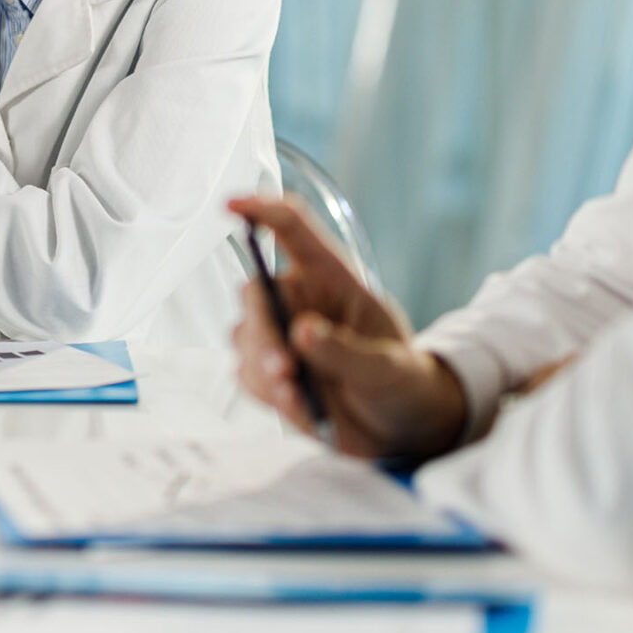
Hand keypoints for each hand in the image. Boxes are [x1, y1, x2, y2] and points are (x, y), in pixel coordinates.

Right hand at [228, 195, 467, 461]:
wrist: (397, 428)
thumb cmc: (400, 382)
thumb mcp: (388, 368)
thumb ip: (347, 351)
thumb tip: (302, 331)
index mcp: (332, 278)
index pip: (293, 230)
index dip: (262, 210)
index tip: (232, 204)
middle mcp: (300, 300)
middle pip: (257, 292)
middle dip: (263, 331)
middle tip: (283, 369)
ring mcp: (279, 336)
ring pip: (244, 336)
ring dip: (263, 367)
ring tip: (297, 396)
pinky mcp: (266, 372)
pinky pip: (244, 373)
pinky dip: (265, 393)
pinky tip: (296, 405)